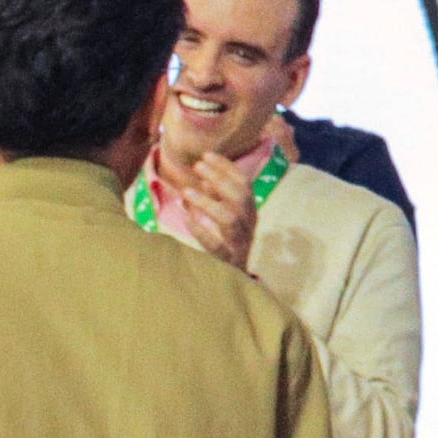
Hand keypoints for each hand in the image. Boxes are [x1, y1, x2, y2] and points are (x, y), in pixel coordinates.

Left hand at [152, 140, 265, 271]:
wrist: (237, 281)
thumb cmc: (229, 244)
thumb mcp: (227, 218)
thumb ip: (220, 199)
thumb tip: (207, 179)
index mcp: (250, 212)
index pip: (245, 184)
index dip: (227, 168)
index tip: (207, 155)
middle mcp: (250, 225)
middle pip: (241, 198)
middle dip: (219, 179)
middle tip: (197, 167)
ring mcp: (241, 243)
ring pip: (231, 219)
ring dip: (209, 202)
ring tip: (187, 192)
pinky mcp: (229, 261)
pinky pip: (217, 245)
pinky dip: (201, 232)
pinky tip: (187, 220)